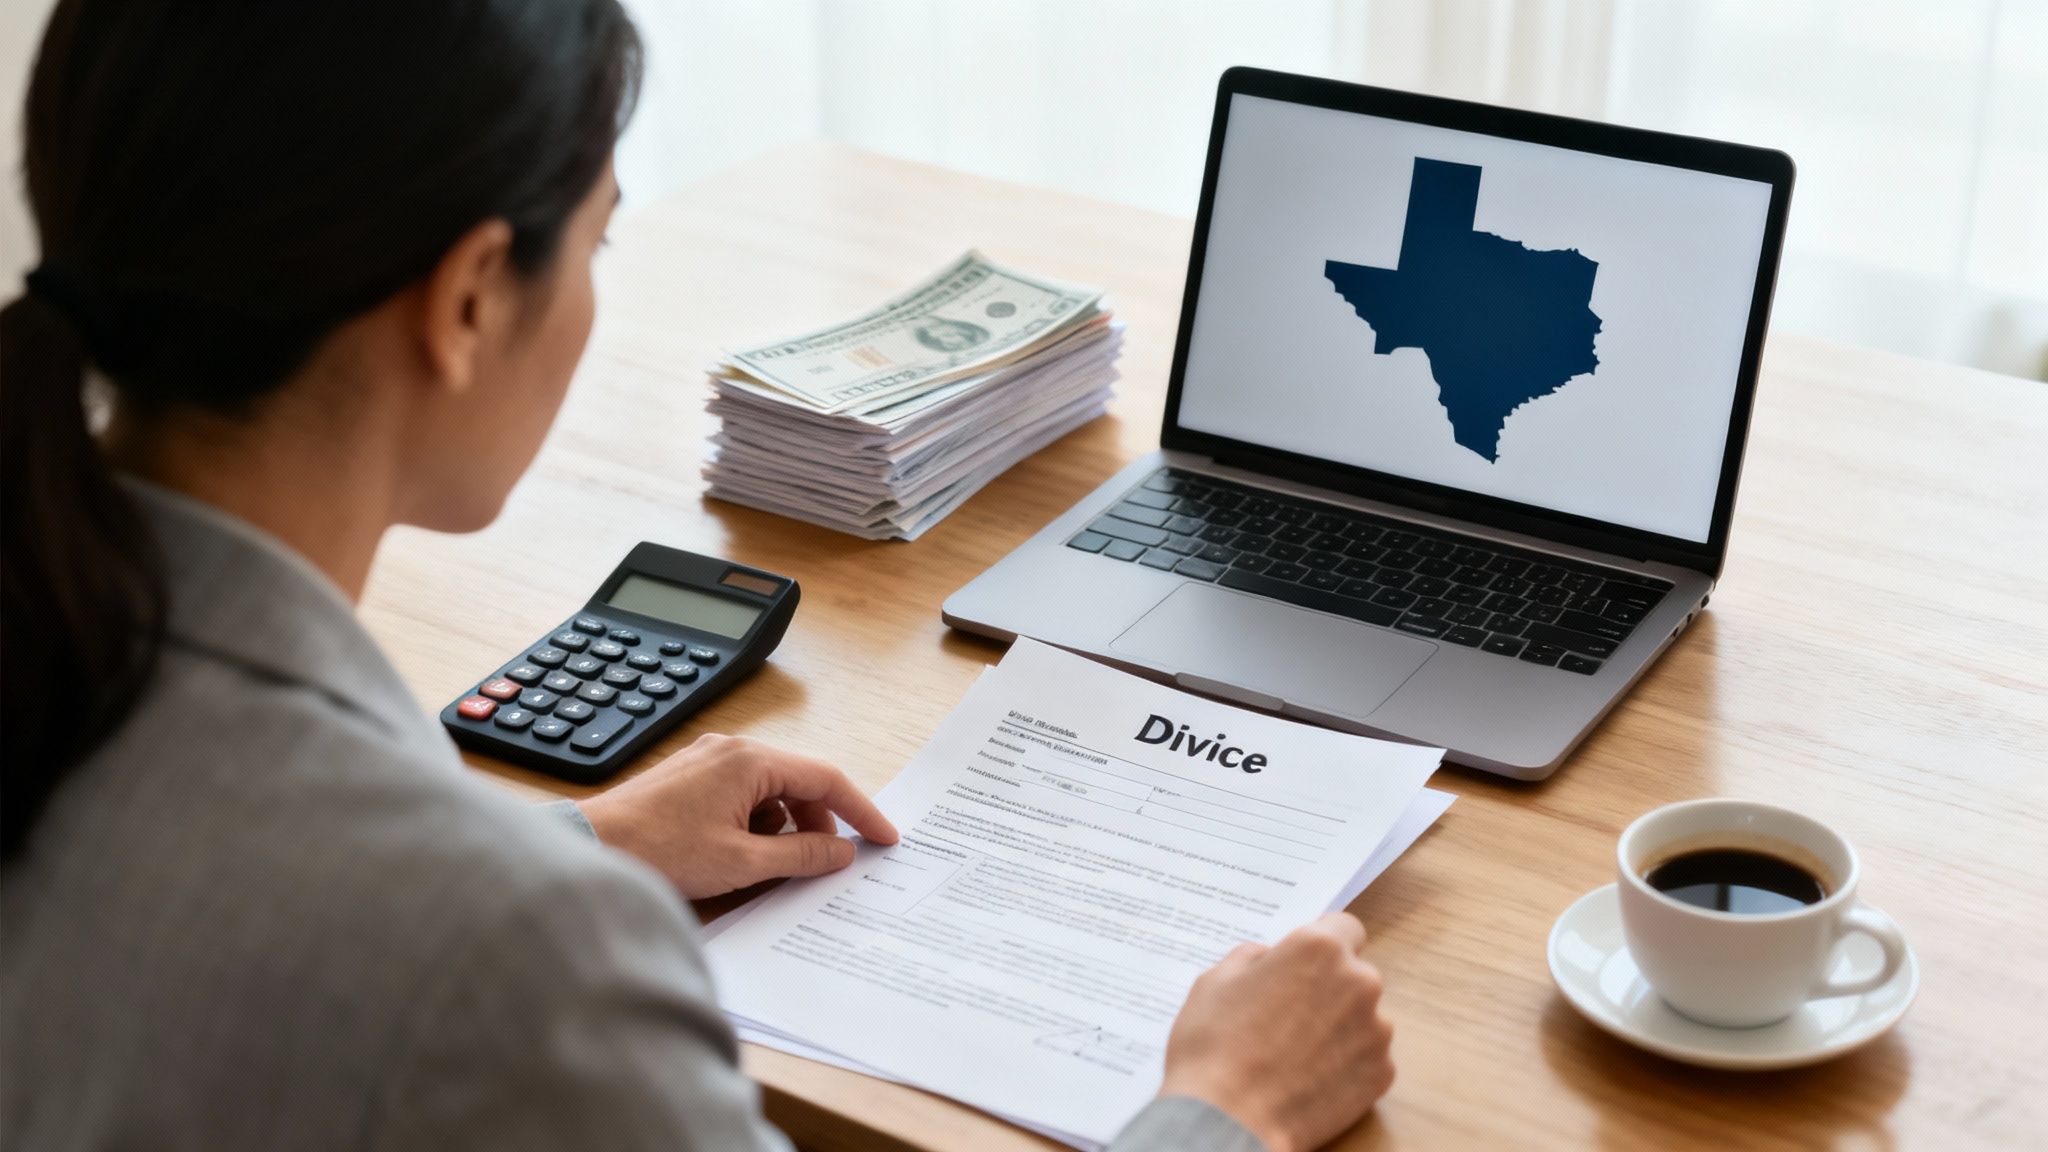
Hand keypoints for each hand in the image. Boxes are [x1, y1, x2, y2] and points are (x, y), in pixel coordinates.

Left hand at [577, 733, 898, 899]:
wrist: (590, 847)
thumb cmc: (658, 850)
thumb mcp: (742, 862)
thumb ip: (800, 856)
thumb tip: (841, 852)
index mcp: (750, 760)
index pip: (826, 778)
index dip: (861, 811)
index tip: (884, 838)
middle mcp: (732, 750)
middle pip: (799, 784)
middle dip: (817, 826)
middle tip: (824, 866)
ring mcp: (709, 762)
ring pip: (771, 793)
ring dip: (782, 829)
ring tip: (770, 867)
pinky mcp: (691, 780)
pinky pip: (743, 797)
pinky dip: (755, 826)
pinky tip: (741, 857)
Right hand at [1156, 913, 1394, 1151]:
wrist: (1227, 1121)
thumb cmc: (1213, 1047)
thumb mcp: (1215, 981)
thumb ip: (1252, 958)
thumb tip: (1268, 959)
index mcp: (1318, 948)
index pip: (1343, 927)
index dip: (1322, 943)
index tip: (1306, 963)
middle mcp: (1358, 982)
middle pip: (1354, 973)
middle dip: (1328, 987)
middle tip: (1288, 1014)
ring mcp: (1376, 1030)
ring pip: (1362, 1016)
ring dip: (1339, 1026)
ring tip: (1296, 1053)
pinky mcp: (1382, 1073)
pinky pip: (1367, 1056)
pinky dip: (1345, 1064)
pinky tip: (1310, 1078)